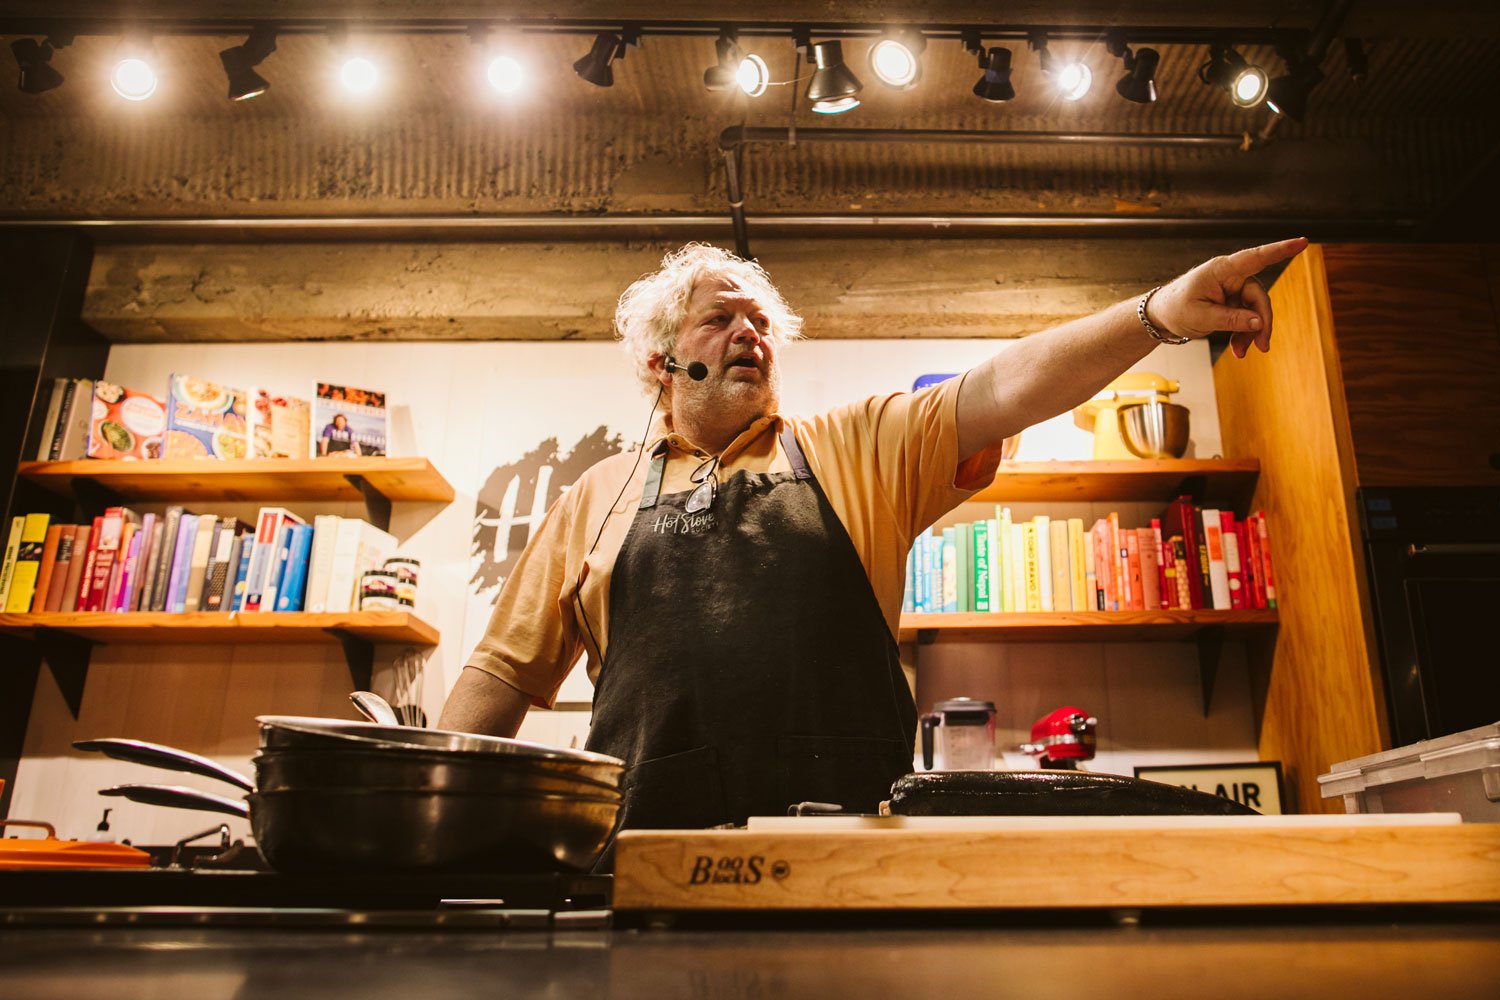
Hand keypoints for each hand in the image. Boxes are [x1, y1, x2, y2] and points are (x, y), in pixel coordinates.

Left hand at [1148, 237, 1308, 357]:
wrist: (1162, 316)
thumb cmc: (1176, 308)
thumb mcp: (1201, 317)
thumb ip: (1230, 319)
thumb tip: (1259, 322)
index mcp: (1221, 270)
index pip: (1256, 257)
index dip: (1280, 250)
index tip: (1303, 242)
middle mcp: (1231, 276)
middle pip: (1259, 297)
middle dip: (1262, 323)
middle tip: (1263, 346)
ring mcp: (1234, 289)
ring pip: (1255, 311)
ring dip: (1251, 333)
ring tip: (1240, 353)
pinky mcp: (1234, 302)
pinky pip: (1247, 318)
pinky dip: (1244, 334)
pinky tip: (1238, 349)